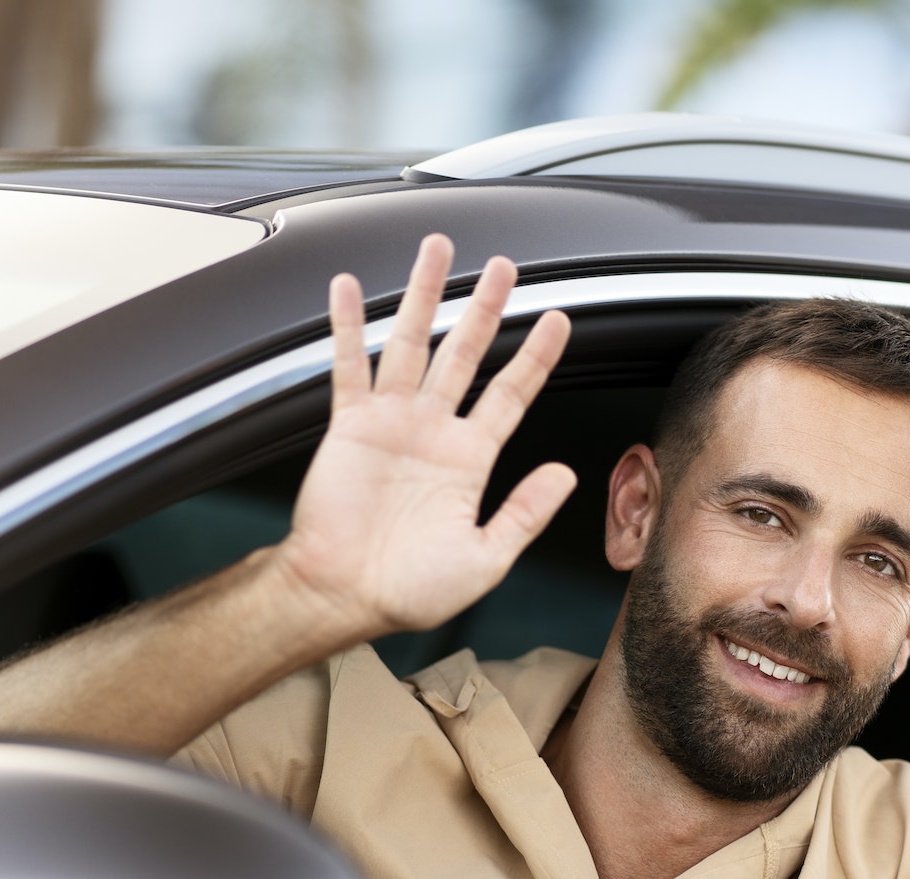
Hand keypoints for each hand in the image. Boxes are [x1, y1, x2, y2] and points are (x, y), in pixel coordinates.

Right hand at [275, 234, 576, 636]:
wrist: (344, 597)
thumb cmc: (409, 590)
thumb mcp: (485, 558)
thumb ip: (525, 513)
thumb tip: (565, 475)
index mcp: (469, 460)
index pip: (510, 394)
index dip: (534, 357)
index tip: (556, 320)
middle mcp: (432, 432)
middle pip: (465, 353)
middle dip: (484, 307)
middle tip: (503, 266)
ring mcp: (390, 424)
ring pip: (412, 343)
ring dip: (423, 296)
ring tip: (438, 250)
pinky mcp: (349, 427)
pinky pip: (349, 367)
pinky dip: (347, 326)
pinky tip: (347, 289)